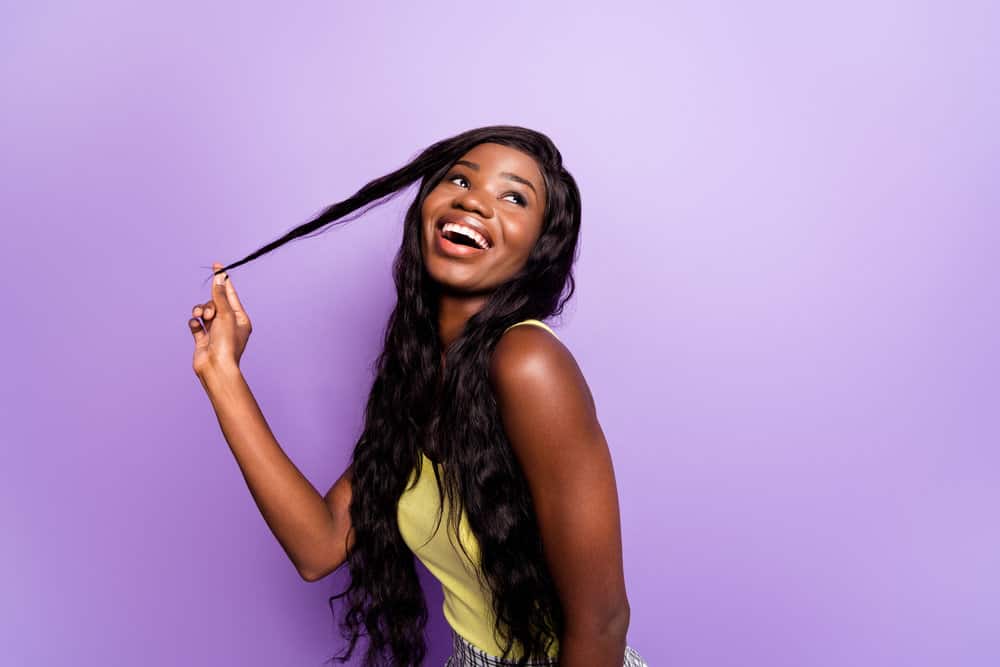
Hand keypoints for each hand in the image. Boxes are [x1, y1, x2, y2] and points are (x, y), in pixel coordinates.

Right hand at [189, 262, 252, 376]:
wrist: (215, 368)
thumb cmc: (226, 343)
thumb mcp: (225, 315)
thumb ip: (220, 295)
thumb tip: (220, 277)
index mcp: (240, 319)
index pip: (231, 295)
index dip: (223, 280)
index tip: (217, 265)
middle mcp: (228, 325)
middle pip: (214, 303)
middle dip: (209, 305)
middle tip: (210, 315)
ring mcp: (215, 332)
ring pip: (203, 312)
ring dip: (200, 312)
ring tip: (201, 319)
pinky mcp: (202, 339)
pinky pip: (196, 324)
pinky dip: (194, 323)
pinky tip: (196, 327)